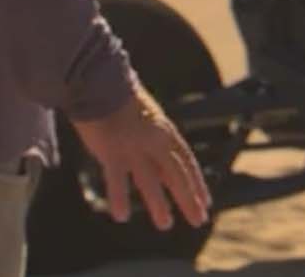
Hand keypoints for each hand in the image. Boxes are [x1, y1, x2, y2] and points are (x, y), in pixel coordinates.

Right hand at [71, 85, 211, 230]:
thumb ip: (151, 138)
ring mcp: (134, 146)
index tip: (206, 201)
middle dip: (189, 198)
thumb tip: (157, 160)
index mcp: (163, 129)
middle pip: (176, 174)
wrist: (98, 77)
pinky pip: (117, 180)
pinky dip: (119, 198)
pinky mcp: (112, 150)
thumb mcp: (143, 115)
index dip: (197, 182)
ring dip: (159, 205)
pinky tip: (121, 216)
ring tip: (166, 225)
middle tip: (199, 220)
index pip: (186, 160)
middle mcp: (154, 139)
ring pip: (151, 181)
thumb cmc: (116, 94)